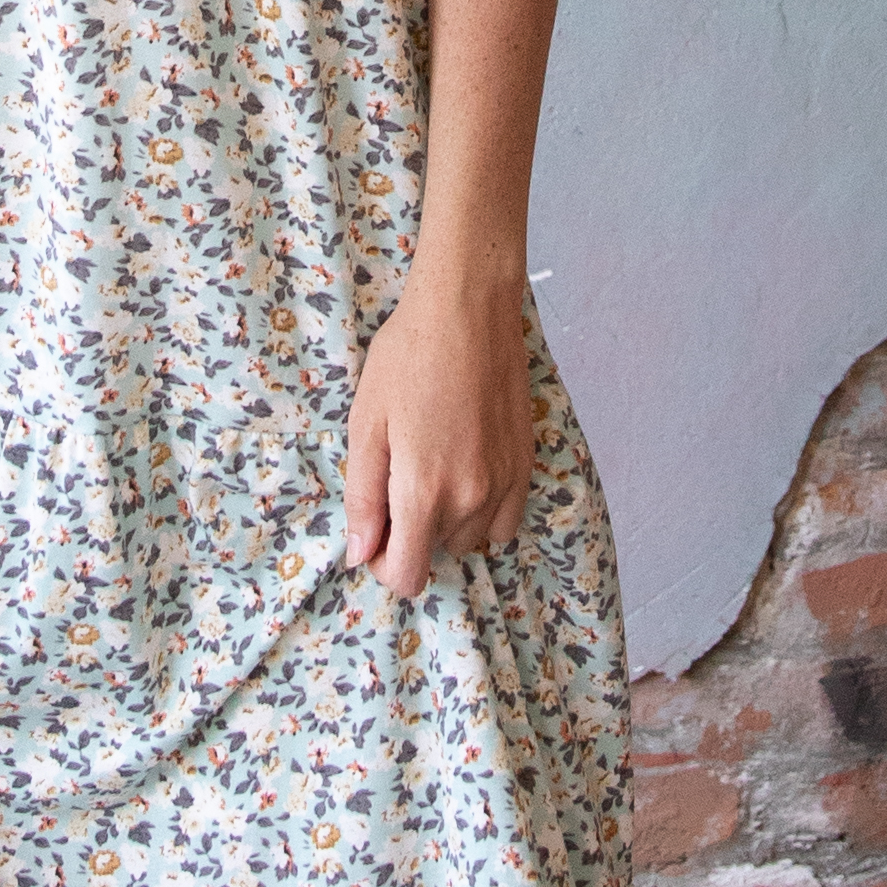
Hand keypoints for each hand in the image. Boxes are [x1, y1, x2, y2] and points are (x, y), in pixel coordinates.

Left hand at [343, 260, 534, 604]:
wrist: (469, 309)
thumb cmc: (406, 358)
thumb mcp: (365, 426)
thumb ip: (363, 498)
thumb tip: (361, 556)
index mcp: (424, 493)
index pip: (407, 577)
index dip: (382, 565)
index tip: (375, 530)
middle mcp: (471, 499)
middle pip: (436, 554)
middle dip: (411, 532)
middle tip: (397, 476)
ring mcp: (505, 484)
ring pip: (469, 539)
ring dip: (446, 522)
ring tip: (431, 466)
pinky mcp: (526, 465)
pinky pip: (505, 521)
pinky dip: (482, 512)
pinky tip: (465, 470)